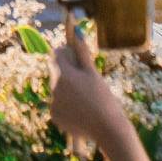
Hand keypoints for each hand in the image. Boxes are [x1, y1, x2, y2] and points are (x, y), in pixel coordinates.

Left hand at [46, 24, 121, 147]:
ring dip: (67, 90)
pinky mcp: (55, 117)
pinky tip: (82, 111)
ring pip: (58, 89)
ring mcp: (53, 103)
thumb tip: (76, 31)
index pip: (55, 55)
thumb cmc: (104, 98)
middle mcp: (53, 88)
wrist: (108, 129)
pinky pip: (58, 105)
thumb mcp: (93, 73)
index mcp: (63, 74)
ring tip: (86, 99)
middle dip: (68, 73)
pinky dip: (67, 106)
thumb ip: (82, 52)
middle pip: (57, 73)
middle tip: (86, 82)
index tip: (76, 59)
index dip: (65, 54)